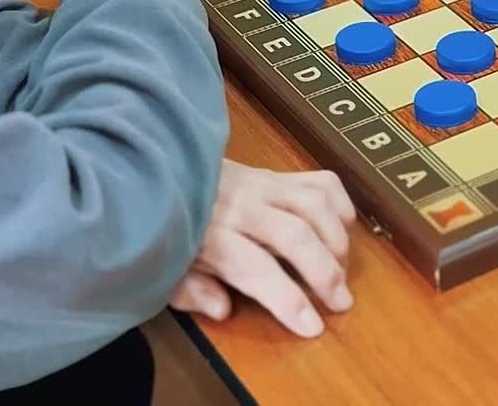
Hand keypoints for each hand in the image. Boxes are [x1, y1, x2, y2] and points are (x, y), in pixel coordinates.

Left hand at [168, 160, 356, 337]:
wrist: (155, 178)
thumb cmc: (166, 233)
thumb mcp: (163, 271)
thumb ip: (190, 291)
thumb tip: (223, 309)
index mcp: (210, 236)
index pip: (256, 269)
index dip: (288, 300)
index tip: (312, 326)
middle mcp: (241, 207)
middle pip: (294, 235)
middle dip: (325, 272)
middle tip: (341, 302)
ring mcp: (262, 184)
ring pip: (313, 205)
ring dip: (336, 239)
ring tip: (342, 268)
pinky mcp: (276, 172)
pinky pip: (320, 182)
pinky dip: (339, 204)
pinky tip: (341, 228)